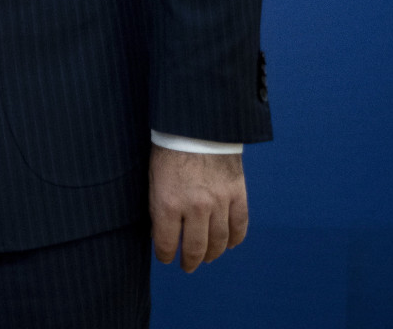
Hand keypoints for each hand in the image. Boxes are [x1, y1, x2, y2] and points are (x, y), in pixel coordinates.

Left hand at [150, 146, 247, 271]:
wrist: (196, 125)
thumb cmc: (168, 150)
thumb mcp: (153, 179)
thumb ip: (157, 208)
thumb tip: (160, 232)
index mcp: (167, 203)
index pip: (166, 242)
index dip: (165, 255)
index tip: (166, 258)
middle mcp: (195, 207)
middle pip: (195, 247)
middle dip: (190, 261)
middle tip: (187, 266)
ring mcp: (219, 202)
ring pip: (219, 241)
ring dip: (213, 254)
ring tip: (207, 258)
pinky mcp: (237, 194)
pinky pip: (240, 225)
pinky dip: (235, 239)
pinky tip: (229, 244)